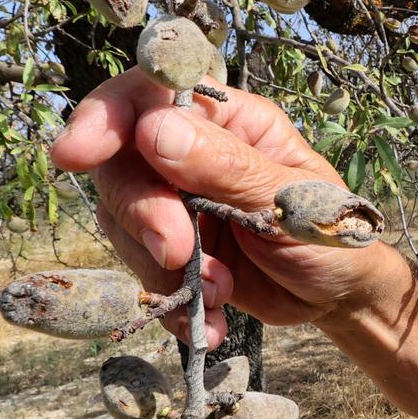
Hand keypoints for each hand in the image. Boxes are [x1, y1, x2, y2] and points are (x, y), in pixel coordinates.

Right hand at [53, 68, 386, 346]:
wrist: (340, 295)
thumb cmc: (332, 232)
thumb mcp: (292, 201)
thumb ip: (226, 168)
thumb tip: (154, 132)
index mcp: (228, 121)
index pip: (150, 95)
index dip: (106, 117)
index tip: (77, 154)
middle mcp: (191, 154)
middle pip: (122, 166)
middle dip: (142, 215)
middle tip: (178, 254)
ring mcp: (177, 203)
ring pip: (122, 223)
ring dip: (163, 268)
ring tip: (223, 290)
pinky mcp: (172, 252)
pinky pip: (141, 273)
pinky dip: (169, 305)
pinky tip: (210, 323)